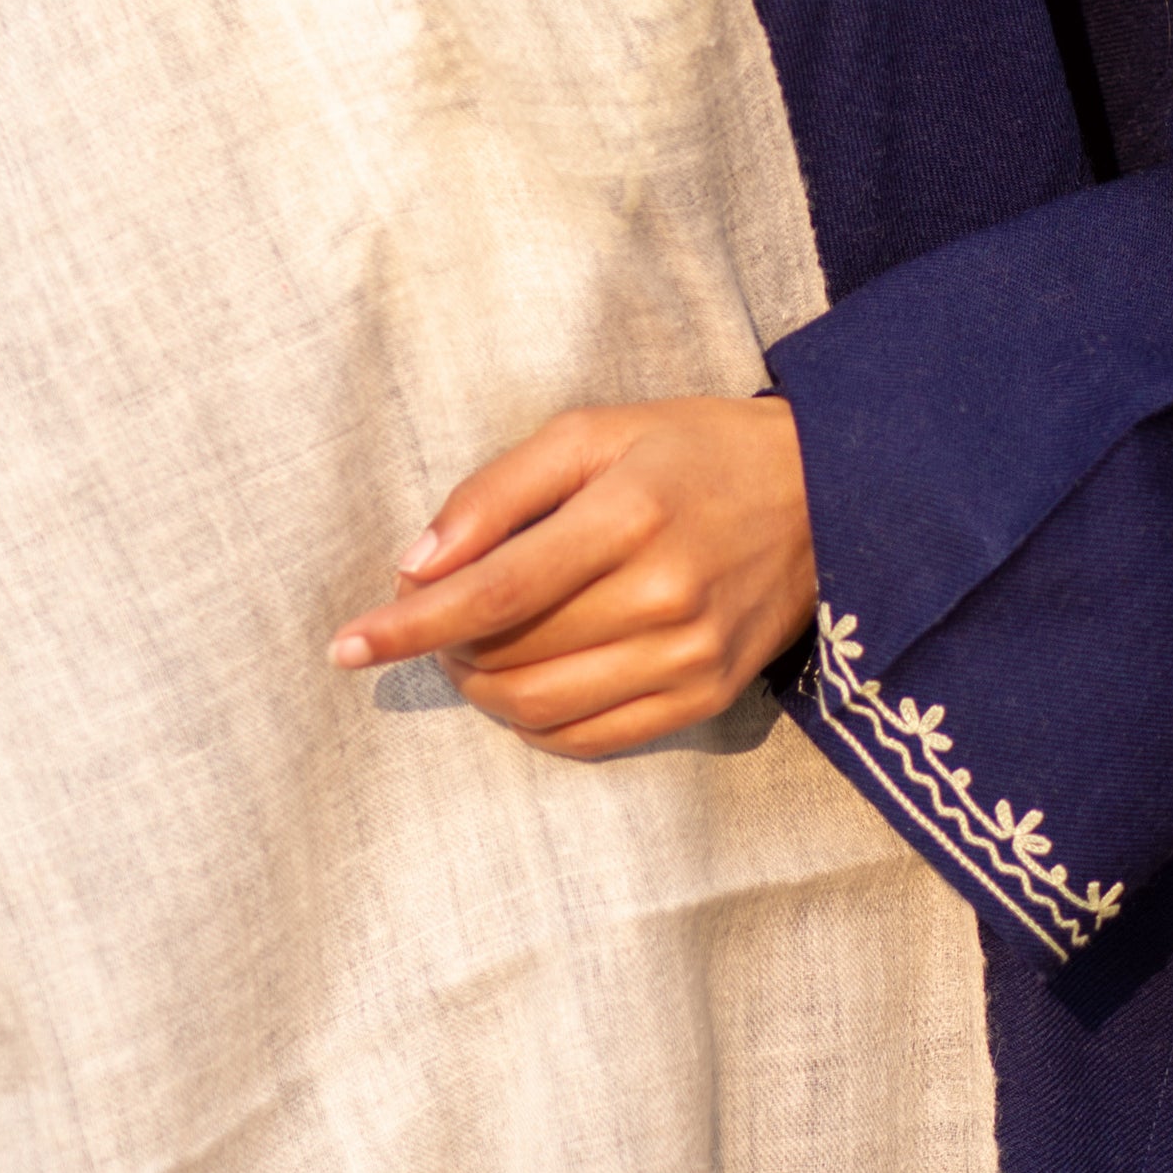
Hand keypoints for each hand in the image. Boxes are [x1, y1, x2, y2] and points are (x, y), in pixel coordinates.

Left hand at [330, 396, 816, 758]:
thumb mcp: (592, 432)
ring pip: (541, 708)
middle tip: (436, 618)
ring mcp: (690, 658)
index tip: (345, 645)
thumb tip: (415, 564)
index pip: (493, 591)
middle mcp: (664, 595)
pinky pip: (590, 740)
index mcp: (629, 514)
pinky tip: (526, 683)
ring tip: (476, 649)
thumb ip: (495, 493)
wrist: (827, 495)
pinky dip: (534, 723)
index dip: (410, 625)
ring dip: (482, 689)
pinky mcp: (707, 699)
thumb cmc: (691, 452)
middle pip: (510, 656)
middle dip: (445, 648)